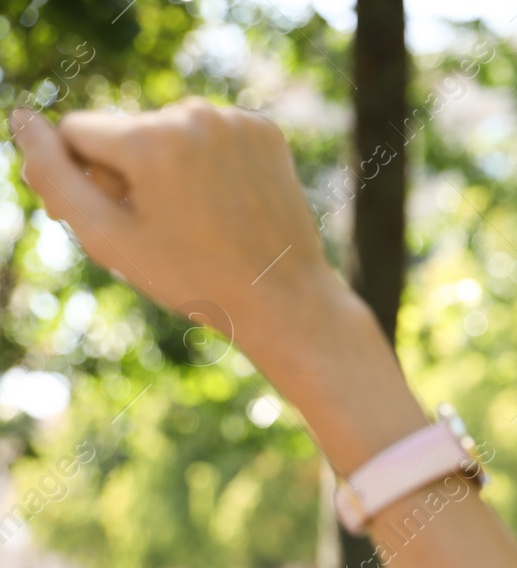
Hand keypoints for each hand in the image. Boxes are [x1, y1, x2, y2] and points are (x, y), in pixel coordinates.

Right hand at [10, 101, 423, 470]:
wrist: (285, 298)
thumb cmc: (191, 277)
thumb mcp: (107, 237)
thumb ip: (54, 177)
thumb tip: (23, 120)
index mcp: (150, 139)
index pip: (77, 131)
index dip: (84, 177)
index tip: (111, 217)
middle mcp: (194, 114)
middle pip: (125, 131)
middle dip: (128, 172)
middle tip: (162, 229)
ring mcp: (236, 120)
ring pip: (169, 131)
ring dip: (168, 167)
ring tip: (198, 220)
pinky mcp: (266, 130)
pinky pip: (212, 135)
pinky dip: (209, 163)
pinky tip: (226, 204)